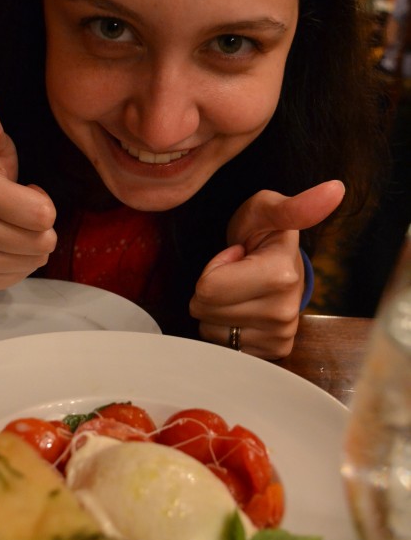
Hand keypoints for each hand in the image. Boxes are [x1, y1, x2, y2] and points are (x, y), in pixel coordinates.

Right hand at [0, 76, 56, 293]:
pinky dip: (17, 264)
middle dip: (40, 227)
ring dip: (31, 246)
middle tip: (16, 214)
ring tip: (7, 231)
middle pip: (44, 240)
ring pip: (36, 260)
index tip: (22, 193)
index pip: (43, 213)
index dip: (40, 202)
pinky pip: (21, 276)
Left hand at [189, 181, 344, 359]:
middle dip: (211, 289)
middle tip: (236, 273)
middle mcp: (284, 311)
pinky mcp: (272, 350)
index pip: (209, 288)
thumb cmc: (265, 232)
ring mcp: (280, 335)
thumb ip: (293, 205)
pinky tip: (244, 309)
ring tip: (240, 290)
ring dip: (217, 309)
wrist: (279, 265)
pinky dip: (225, 327)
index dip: (214, 268)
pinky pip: (222, 345)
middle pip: (206, 310)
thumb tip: (334, 189)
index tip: (236, 255)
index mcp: (281, 275)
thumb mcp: (267, 209)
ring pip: (211, 330)